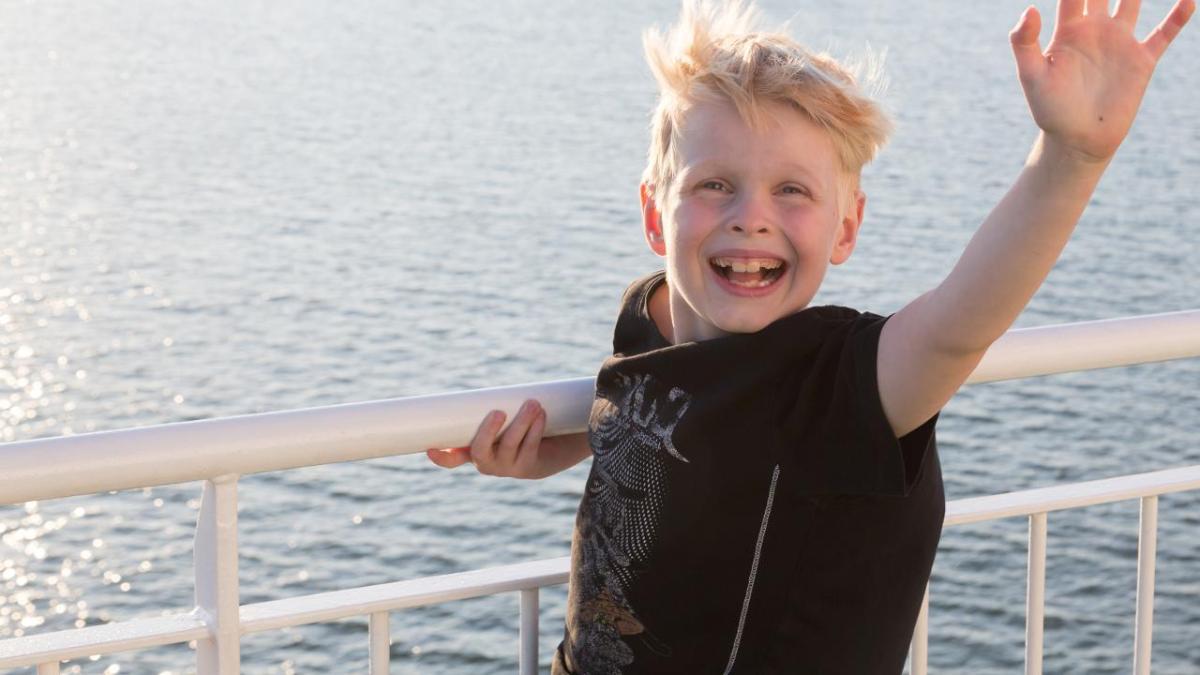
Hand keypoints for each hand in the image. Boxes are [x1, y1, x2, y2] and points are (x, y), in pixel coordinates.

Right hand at [426, 400, 590, 478]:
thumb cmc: (512, 428)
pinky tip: (541, 415)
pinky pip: (530, 447)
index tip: (431, 449)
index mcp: (472, 452)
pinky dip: (535, 428)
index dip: (441, 457)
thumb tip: (482, 384)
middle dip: (488, 431)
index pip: (452, 459)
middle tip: (498, 412)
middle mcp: (486, 464)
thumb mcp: (497, 420)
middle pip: (481, 450)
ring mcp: (506, 467)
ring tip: (532, 403)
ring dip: (521, 422)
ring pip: (510, 445)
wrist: (544, 451)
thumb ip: (486, 407)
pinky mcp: (528, 467)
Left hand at [1010, 0, 1194, 161]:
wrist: (1077, 140)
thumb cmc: (1049, 109)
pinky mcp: (1142, 60)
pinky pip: (1164, 32)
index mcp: (1068, 29)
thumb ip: (1026, 42)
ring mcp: (1120, 42)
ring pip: (1134, 1)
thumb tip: (1029, 8)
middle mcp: (1095, 29)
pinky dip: (1178, 15)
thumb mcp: (1032, 75)